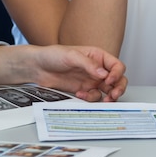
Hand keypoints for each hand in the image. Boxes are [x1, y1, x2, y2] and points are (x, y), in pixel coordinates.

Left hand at [0, 44, 127, 101]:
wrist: (36, 67)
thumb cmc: (53, 55)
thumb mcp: (71, 55)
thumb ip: (89, 64)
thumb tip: (104, 73)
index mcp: (99, 57)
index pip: (116, 66)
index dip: (117, 74)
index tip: (110, 80)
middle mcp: (98, 69)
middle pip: (118, 80)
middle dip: (118, 88)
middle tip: (114, 95)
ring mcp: (92, 81)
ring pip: (109, 91)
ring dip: (109, 96)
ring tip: (105, 100)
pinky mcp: (84, 90)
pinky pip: (94, 97)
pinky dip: (91, 98)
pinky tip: (81, 95)